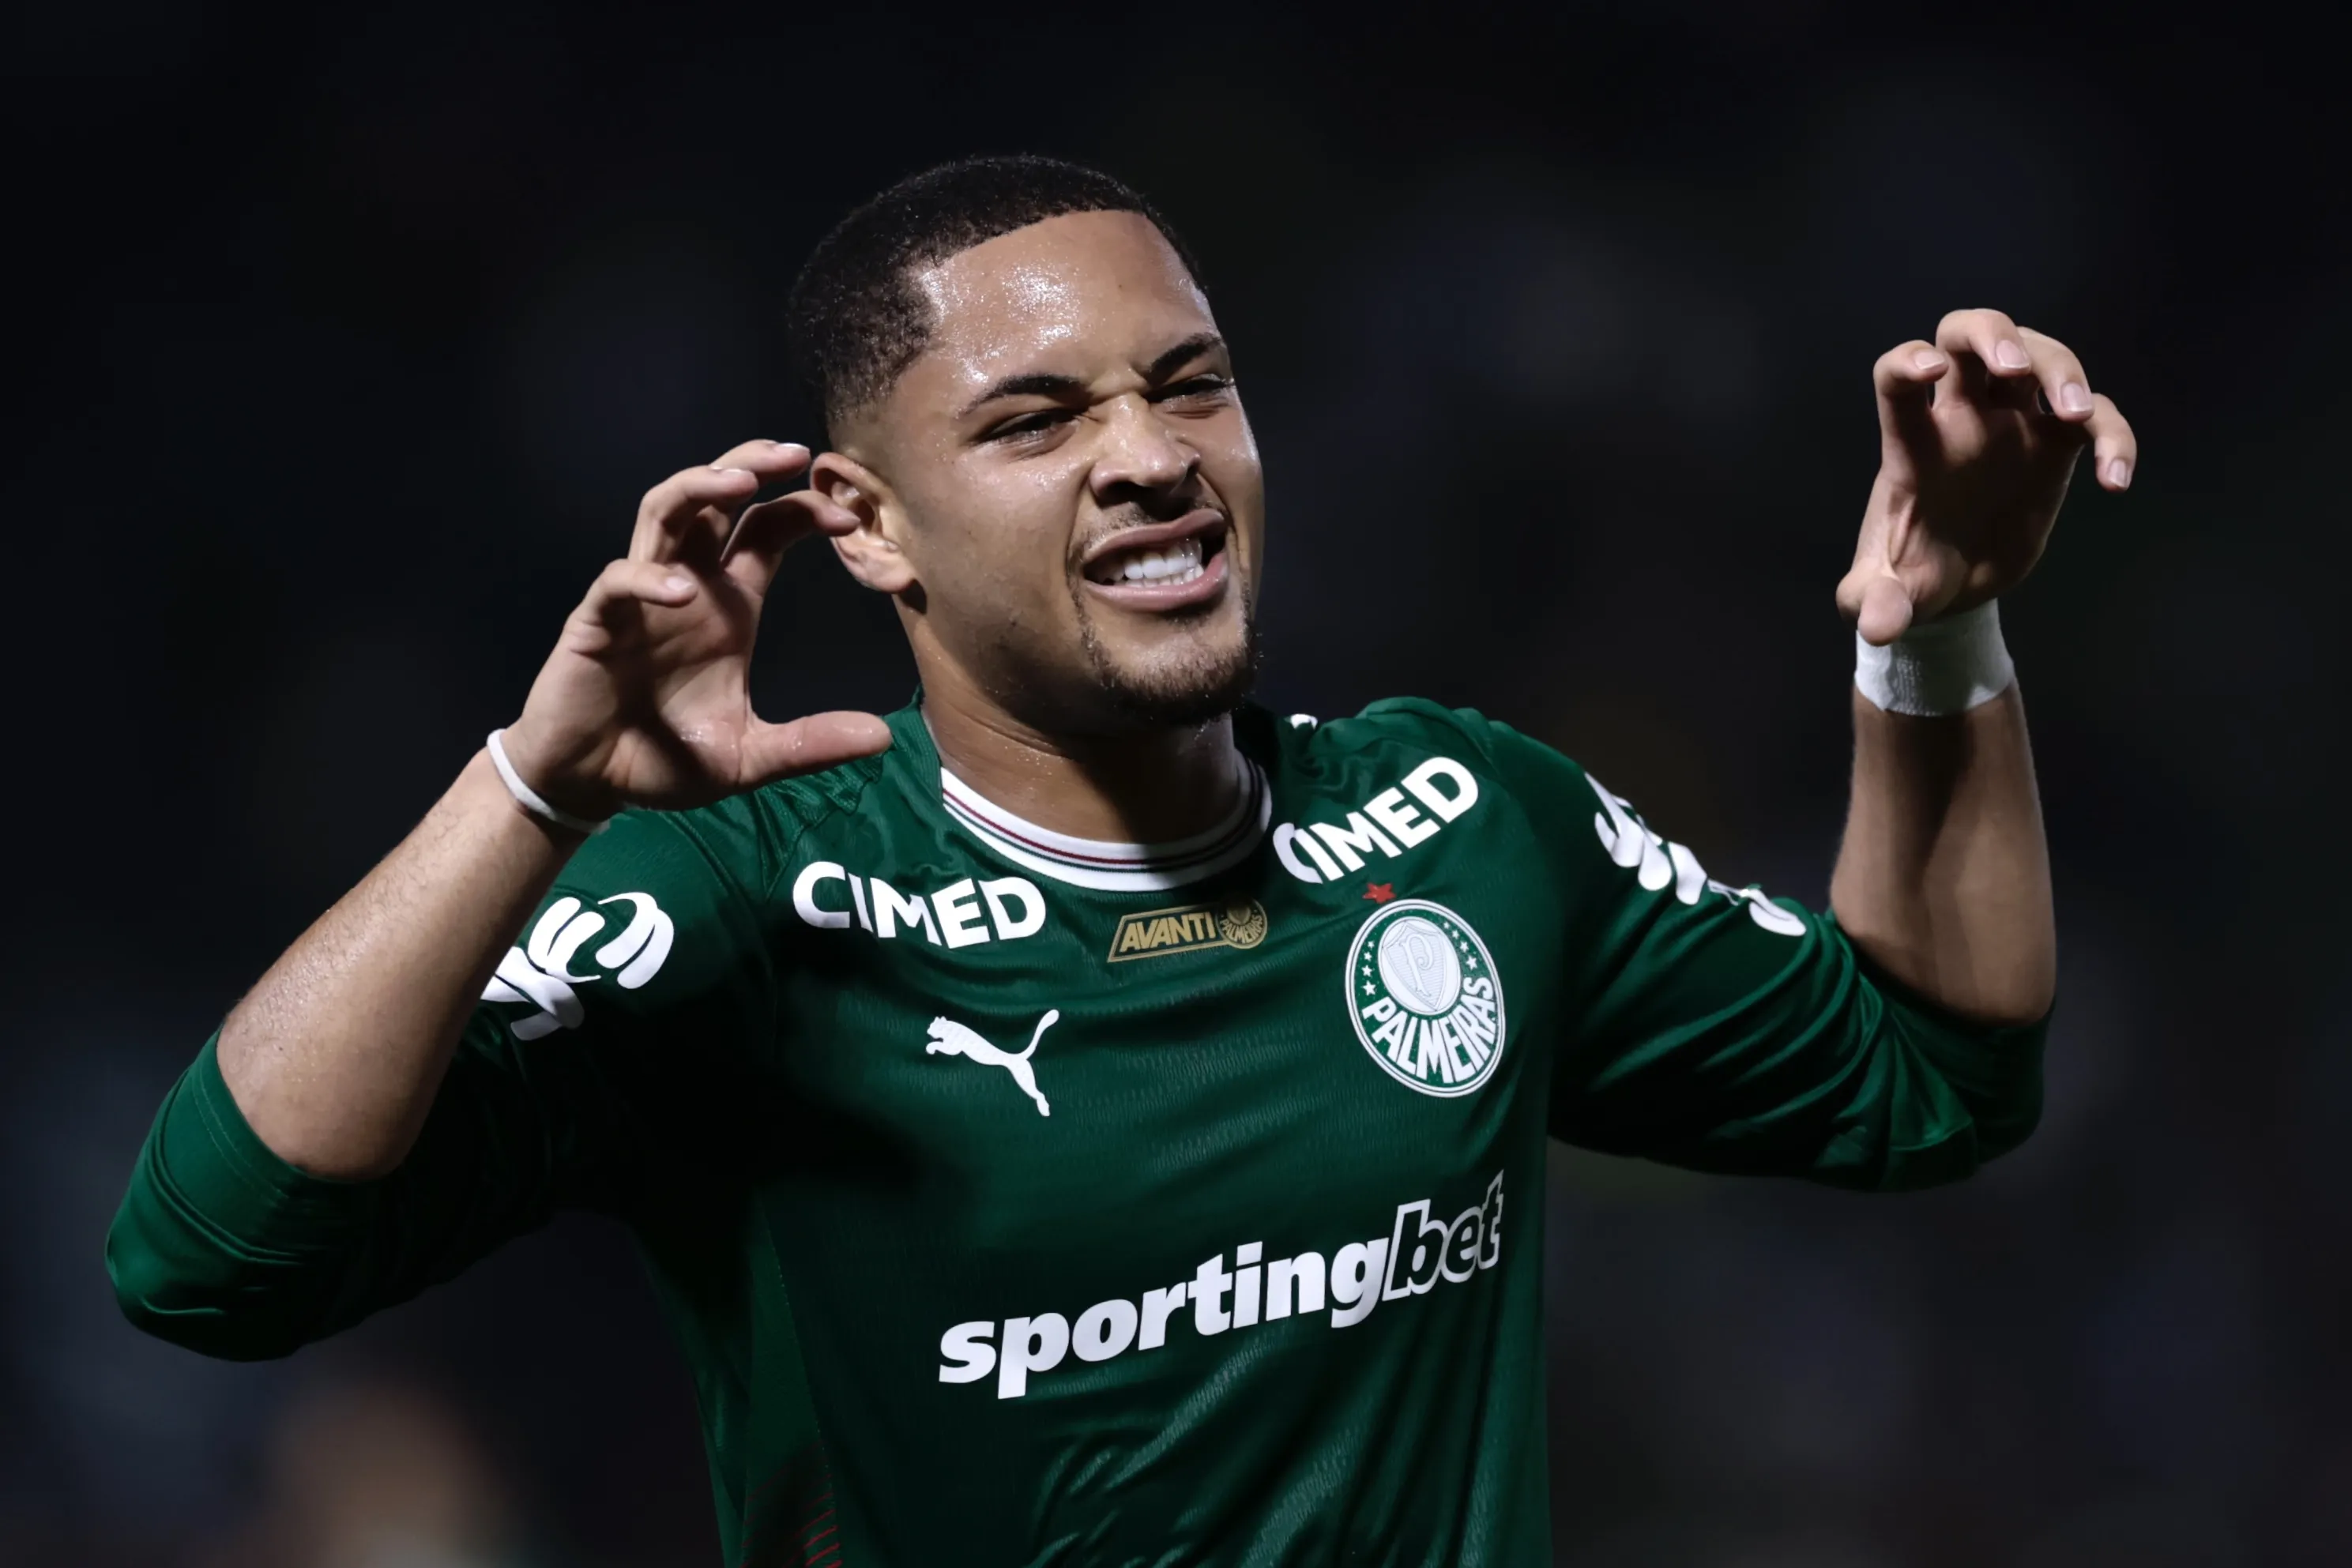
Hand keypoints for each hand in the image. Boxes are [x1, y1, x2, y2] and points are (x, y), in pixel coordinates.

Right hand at [499, 440, 888, 819]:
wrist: (593, 783)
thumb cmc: (665, 759)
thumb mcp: (750, 757)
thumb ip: (811, 743)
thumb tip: (882, 738)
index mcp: (726, 604)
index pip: (766, 531)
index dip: (802, 513)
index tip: (848, 519)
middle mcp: (686, 586)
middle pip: (714, 497)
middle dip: (750, 464)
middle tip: (795, 453)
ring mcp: (639, 598)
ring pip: (663, 513)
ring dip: (699, 488)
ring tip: (739, 481)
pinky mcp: (595, 622)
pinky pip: (618, 582)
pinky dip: (648, 579)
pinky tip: (681, 590)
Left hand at [1839, 308, 2136, 644]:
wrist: (1950, 590)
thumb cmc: (1908, 577)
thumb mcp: (1883, 596)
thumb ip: (1873, 603)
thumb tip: (1877, 625)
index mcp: (1911, 443)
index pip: (1896, 377)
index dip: (1907, 361)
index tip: (1926, 370)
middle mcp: (1961, 417)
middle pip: (1969, 335)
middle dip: (1995, 335)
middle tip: (2015, 367)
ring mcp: (2012, 424)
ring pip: (2041, 357)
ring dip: (2064, 372)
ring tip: (2077, 416)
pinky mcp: (2056, 447)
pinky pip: (2095, 418)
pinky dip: (2112, 435)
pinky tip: (2115, 481)